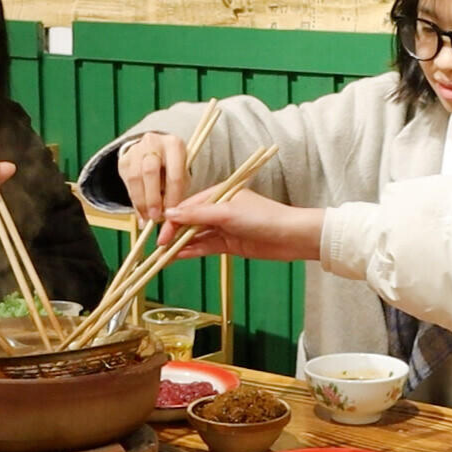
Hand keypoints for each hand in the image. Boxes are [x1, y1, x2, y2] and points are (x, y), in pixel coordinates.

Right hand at [117, 131, 187, 221]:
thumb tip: (166, 214)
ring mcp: (136, 149)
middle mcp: (153, 143)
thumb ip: (176, 191)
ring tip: (147, 217)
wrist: (156, 149)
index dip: (172, 197)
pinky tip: (140, 211)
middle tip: (155, 217)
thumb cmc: (173, 166)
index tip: (172, 213)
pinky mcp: (124, 159)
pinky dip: (134, 200)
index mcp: (174, 145)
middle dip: (152, 198)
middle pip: (149, 172)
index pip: (173, 174)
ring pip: (135, 178)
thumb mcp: (181, 174)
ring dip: (141, 201)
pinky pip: (127, 182)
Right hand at [162, 187, 323, 261]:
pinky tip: (180, 257)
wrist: (291, 237)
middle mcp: (219, 209)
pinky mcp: (229, 244)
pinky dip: (193, 252)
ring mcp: (223, 227)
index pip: (188, 206)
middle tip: (160, 247)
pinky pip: (206, 247)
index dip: (173, 220)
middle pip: (190, 221)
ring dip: (181, 245)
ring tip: (165, 256)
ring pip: (196, 236)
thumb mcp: (227, 213)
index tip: (160, 233)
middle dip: (174, 233)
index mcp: (219, 194)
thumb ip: (197, 215)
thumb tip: (170, 215)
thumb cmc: (262, 218)